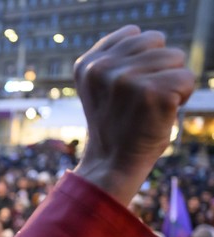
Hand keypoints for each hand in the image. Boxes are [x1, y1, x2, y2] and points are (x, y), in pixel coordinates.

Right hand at [73, 26, 194, 205]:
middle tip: (142, 97)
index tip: (128, 87)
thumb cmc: (116, 124)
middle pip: (156, 41)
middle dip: (158, 66)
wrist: (112, 164)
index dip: (141, 58)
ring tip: (151, 105)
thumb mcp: (103, 86)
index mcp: (87, 64)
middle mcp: (102, 68)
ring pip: (175, 57)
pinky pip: (187, 79)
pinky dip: (183, 97)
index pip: (134, 34)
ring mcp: (125, 79)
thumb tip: (150, 40)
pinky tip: (162, 113)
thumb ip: (116, 59)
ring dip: (172, 81)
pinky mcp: (151, 92)